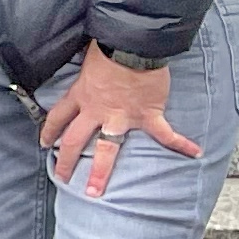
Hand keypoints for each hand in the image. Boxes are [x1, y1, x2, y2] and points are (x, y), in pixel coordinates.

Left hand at [41, 46, 189, 197]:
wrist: (132, 46)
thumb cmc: (108, 47)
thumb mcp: (86, 60)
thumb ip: (85, 71)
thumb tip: (86, 66)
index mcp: (79, 96)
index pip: (57, 117)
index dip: (49, 131)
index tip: (44, 144)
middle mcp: (96, 111)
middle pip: (75, 141)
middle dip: (66, 162)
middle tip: (61, 178)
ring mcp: (121, 117)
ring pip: (106, 149)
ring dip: (100, 172)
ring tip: (95, 192)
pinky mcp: (147, 116)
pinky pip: (165, 134)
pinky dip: (181, 144)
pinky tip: (194, 153)